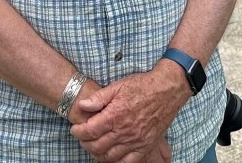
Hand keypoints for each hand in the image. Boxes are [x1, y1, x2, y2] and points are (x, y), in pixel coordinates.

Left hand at [70, 68, 185, 161]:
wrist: (166, 90)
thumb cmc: (142, 85)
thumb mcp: (118, 85)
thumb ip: (99, 98)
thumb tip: (82, 105)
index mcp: (116, 115)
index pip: (90, 130)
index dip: (79, 132)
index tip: (75, 129)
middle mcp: (125, 131)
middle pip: (97, 146)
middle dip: (85, 143)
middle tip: (82, 138)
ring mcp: (136, 141)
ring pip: (110, 157)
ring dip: (97, 154)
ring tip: (93, 146)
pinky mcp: (145, 146)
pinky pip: (127, 162)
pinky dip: (116, 162)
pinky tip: (110, 155)